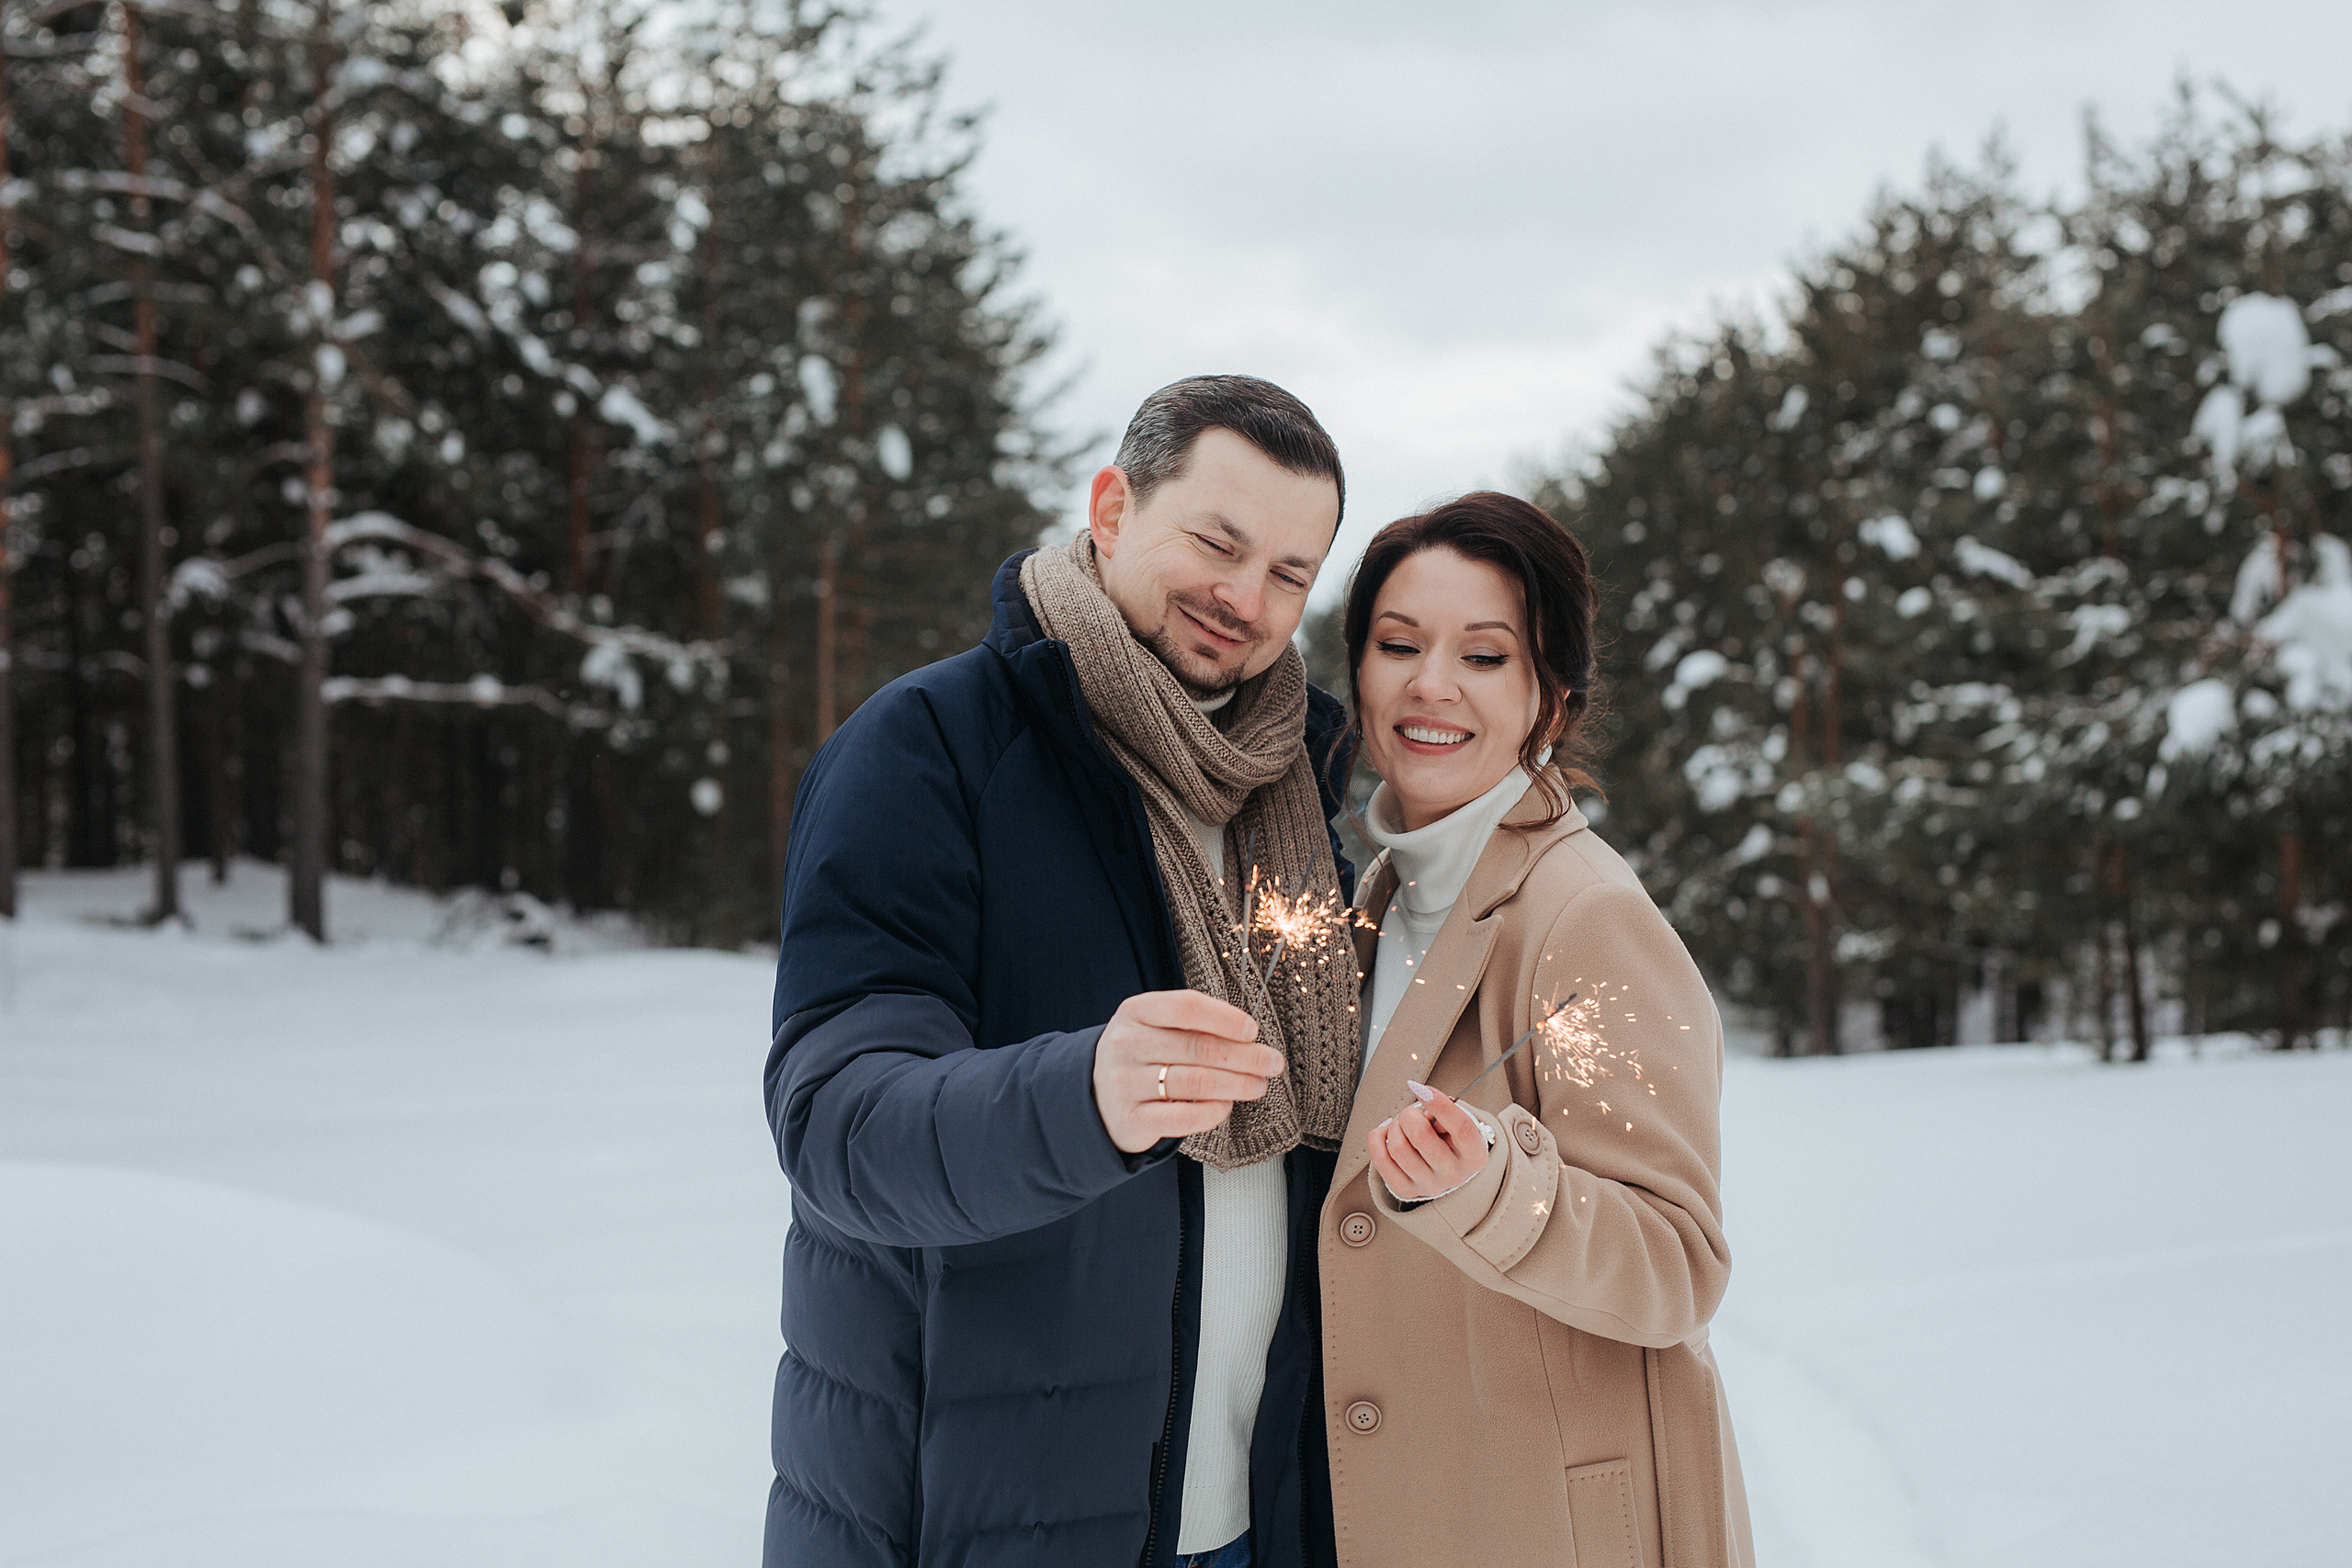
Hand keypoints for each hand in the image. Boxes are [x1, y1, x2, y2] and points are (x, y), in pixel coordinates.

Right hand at [1093, 990, 1284, 1153]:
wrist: (1097, 1098)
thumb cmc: (1142, 1057)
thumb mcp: (1155, 1028)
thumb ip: (1193, 1025)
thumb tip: (1249, 1036)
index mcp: (1135, 1011)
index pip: (1185, 1006)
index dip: (1224, 1018)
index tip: (1252, 1030)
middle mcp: (1126, 1044)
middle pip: (1198, 1047)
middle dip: (1244, 1056)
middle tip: (1272, 1062)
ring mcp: (1125, 1083)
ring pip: (1195, 1082)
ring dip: (1236, 1084)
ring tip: (1258, 1085)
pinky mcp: (1131, 1119)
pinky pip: (1183, 1117)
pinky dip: (1212, 1112)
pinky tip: (1226, 1106)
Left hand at [1367, 1083, 1490, 1200]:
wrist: (1445, 1169)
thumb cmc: (1451, 1139)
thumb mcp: (1458, 1124)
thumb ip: (1445, 1111)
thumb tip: (1422, 1099)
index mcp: (1474, 1156)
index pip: (1461, 1127)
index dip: (1440, 1105)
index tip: (1421, 1088)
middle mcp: (1454, 1175)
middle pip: (1421, 1136)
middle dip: (1409, 1114)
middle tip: (1410, 1113)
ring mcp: (1429, 1185)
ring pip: (1398, 1147)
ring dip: (1395, 1127)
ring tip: (1401, 1125)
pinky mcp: (1406, 1190)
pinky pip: (1381, 1160)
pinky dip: (1378, 1138)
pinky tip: (1386, 1133)